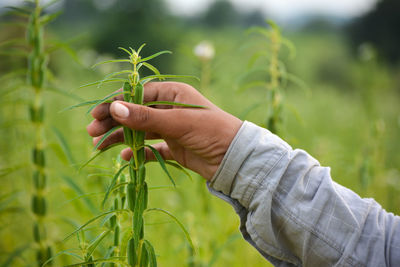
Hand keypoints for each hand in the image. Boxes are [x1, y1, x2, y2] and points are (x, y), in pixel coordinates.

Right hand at [86, 82, 241, 179]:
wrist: (235, 159)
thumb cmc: (211, 131)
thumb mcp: (177, 122)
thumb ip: (145, 117)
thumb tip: (114, 108)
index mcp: (172, 94)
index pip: (137, 95)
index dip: (115, 103)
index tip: (96, 114)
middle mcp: (170, 109)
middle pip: (134, 113)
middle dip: (113, 121)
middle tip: (92, 132)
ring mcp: (171, 128)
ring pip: (139, 131)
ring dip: (121, 137)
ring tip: (99, 146)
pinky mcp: (174, 147)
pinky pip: (150, 148)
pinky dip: (138, 152)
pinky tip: (126, 157)